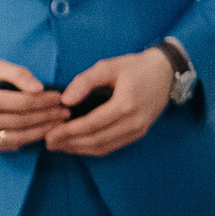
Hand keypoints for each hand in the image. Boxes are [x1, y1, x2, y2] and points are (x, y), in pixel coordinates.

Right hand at [0, 59, 66, 151]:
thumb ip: (18, 74)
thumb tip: (40, 88)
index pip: (22, 103)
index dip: (44, 102)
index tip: (60, 98)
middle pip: (21, 122)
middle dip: (47, 118)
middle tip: (66, 113)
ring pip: (17, 137)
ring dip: (41, 132)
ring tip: (58, 124)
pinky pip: (7, 145)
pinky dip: (26, 140)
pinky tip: (41, 132)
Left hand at [42, 47, 174, 157]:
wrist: (166, 72)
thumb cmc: (135, 67)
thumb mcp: (109, 66)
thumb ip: (85, 81)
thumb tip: (64, 100)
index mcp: (126, 104)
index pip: (91, 124)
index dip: (67, 131)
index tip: (48, 133)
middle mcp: (134, 121)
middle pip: (96, 140)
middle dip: (69, 144)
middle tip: (48, 143)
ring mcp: (139, 129)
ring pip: (104, 147)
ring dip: (79, 149)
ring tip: (59, 146)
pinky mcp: (139, 133)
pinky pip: (113, 146)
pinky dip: (93, 148)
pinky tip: (78, 144)